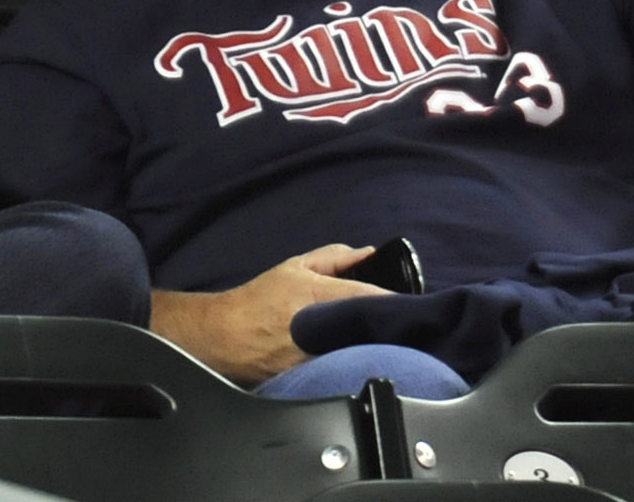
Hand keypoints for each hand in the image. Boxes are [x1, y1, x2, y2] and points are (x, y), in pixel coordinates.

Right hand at [152, 244, 387, 383]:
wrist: (223, 337)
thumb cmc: (257, 301)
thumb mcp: (294, 267)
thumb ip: (335, 258)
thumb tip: (368, 253)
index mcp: (318, 295)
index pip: (371, 297)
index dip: (394, 300)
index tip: (409, 302)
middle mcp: (318, 327)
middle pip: (371, 329)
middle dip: (386, 325)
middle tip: (398, 323)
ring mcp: (314, 357)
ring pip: (359, 353)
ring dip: (371, 347)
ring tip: (376, 342)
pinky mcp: (308, 380)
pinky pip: (340, 371)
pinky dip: (350, 365)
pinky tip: (353, 361)